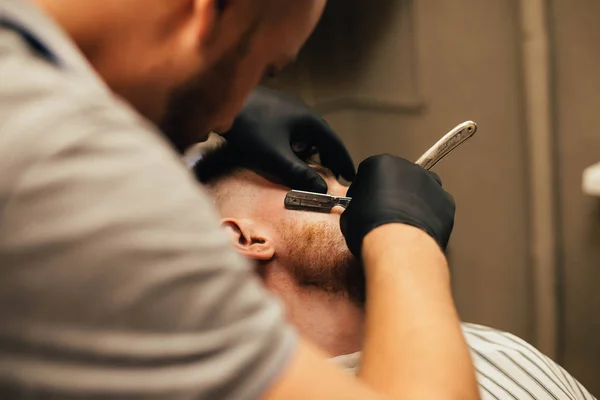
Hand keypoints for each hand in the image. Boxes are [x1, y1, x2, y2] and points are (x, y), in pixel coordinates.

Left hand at [222, 87, 354, 192]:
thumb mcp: (275, 156)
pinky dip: (299, 143)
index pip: (335, 144)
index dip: (343, 162)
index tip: (350, 177)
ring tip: (313, 166)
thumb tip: (323, 190)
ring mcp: (288, 107)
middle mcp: (303, 111)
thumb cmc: (250, 129)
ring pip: (308, 132)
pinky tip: (289, 151)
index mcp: (310, 121)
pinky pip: (294, 129)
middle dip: (330, 157)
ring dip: (313, 149)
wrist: (221, 101)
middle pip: (323, 137)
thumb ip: (299, 174)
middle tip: (334, 174)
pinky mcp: (273, 108)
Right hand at [340, 154, 454, 256]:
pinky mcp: (446, 202)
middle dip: (391, 192)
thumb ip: (354, 208)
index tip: (363, 202)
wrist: (398, 247)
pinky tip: (417, 231)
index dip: (364, 190)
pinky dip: (429, 217)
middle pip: (398, 177)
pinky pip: (436, 207)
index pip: (369, 171)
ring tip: (402, 224)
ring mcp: (430, 184)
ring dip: (413, 202)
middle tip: (383, 214)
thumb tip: (355, 215)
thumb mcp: (348, 217)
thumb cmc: (371, 230)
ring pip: (421, 190)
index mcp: (380, 164)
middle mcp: (408, 168)